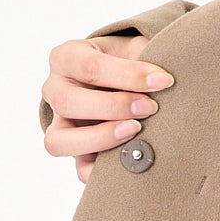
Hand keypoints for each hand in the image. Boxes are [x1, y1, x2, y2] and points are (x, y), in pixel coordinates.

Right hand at [40, 33, 174, 182]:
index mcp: (67, 58)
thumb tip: (164, 77)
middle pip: (68, 102)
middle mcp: (55, 90)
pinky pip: (77, 169)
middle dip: (114, 107)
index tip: (163, 81)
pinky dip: (101, 171)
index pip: (89, 66)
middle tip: (150, 108)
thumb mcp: (133, 48)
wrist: (121, 80)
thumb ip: (144, 56)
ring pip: (59, 141)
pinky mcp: (75, 152)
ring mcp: (59, 124)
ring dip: (100, 139)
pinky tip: (128, 160)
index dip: (129, 75)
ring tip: (135, 132)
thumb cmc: (126, 61)